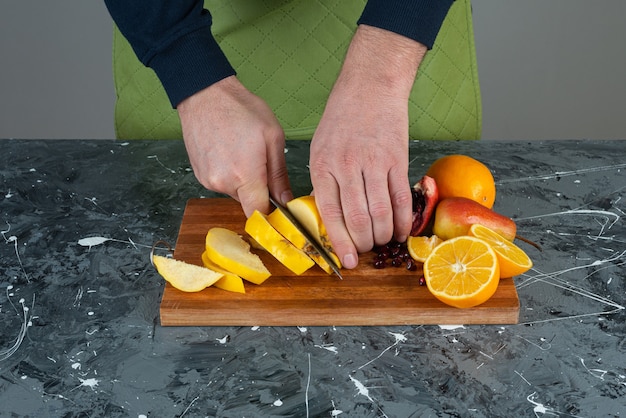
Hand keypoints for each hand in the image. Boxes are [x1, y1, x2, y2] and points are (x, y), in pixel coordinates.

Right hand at [177, 76, 291, 215]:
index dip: (271, 214)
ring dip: (244, 181)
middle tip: (262, 162)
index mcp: (245, 175)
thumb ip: (279, 174)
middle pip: (248, 202)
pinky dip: (229, 174)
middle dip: (259, 190)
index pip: (259, 213)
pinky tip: (230, 152)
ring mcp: (208, 180)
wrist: (204, 95)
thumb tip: (286, 200)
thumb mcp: (272, 137)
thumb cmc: (241, 109)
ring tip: (243, 152)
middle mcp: (223, 182)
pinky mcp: (200, 175)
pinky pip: (222, 183)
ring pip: (235, 192)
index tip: (279, 207)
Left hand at [309, 25, 426, 268]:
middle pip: (358, 219)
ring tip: (382, 243)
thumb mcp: (320, 147)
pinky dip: (403, 220)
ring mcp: (374, 163)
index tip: (348, 261)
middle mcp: (347, 166)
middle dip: (363, 243)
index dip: (340, 242)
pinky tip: (401, 232)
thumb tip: (330, 217)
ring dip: (383, 235)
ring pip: (380, 212)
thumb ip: (324, 181)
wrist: (370, 86)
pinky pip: (401, 198)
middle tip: (366, 251)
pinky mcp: (397, 159)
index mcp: (323, 166)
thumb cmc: (342, 118)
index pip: (331, 214)